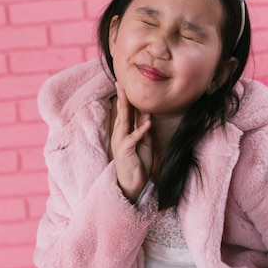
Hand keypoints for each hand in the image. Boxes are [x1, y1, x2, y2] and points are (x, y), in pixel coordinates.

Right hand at [111, 84, 152, 202]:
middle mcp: (120, 134)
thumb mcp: (144, 143)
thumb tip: (147, 115)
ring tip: (128, 96)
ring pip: (124, 122)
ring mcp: (121, 142)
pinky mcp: (125, 151)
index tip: (125, 85)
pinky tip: (147, 123)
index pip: (125, 112)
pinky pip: (133, 138)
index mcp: (124, 131)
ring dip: (127, 109)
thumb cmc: (138, 163)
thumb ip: (144, 129)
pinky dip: (140, 130)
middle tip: (121, 83)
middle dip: (122, 98)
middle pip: (122, 113)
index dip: (125, 99)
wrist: (132, 184)